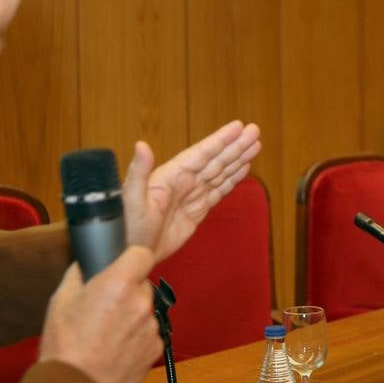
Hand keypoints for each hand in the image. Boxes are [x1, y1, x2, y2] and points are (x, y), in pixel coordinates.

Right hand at [39, 248, 161, 382]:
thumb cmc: (65, 345)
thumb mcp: (61, 299)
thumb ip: (79, 274)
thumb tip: (87, 263)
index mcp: (119, 283)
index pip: (142, 254)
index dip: (131, 258)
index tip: (123, 265)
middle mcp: (141, 302)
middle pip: (143, 284)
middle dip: (127, 290)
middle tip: (105, 305)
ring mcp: (151, 327)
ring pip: (146, 310)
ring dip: (132, 315)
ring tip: (107, 332)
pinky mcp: (155, 348)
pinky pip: (149, 333)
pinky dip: (136, 337)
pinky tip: (115, 347)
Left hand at [122, 120, 261, 261]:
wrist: (133, 255)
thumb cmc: (128, 228)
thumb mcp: (131, 200)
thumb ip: (138, 171)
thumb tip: (141, 145)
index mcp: (171, 175)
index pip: (201, 153)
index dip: (220, 140)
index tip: (238, 127)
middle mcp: (184, 181)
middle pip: (216, 159)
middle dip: (236, 146)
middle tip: (255, 130)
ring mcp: (192, 195)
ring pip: (220, 173)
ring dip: (238, 159)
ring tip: (255, 144)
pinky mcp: (197, 210)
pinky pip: (219, 190)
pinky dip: (233, 179)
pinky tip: (244, 168)